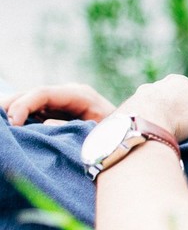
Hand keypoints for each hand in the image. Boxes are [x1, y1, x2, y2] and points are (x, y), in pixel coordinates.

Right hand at [1, 83, 116, 125]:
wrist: (133, 136)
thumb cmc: (118, 135)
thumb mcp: (96, 133)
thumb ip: (70, 129)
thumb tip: (43, 126)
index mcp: (79, 94)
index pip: (43, 93)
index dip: (24, 105)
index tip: (13, 122)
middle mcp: (68, 94)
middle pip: (32, 94)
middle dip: (11, 105)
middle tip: (0, 123)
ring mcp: (63, 101)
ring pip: (31, 102)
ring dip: (13, 111)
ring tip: (2, 125)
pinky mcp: (59, 111)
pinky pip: (35, 112)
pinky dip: (22, 118)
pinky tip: (10, 127)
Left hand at [115, 74, 187, 141]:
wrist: (143, 127)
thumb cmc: (181, 111)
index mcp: (174, 82)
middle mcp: (150, 90)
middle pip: (170, 101)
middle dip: (179, 114)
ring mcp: (133, 107)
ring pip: (152, 115)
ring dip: (161, 125)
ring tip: (171, 142)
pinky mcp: (121, 125)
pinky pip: (139, 129)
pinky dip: (147, 137)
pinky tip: (153, 147)